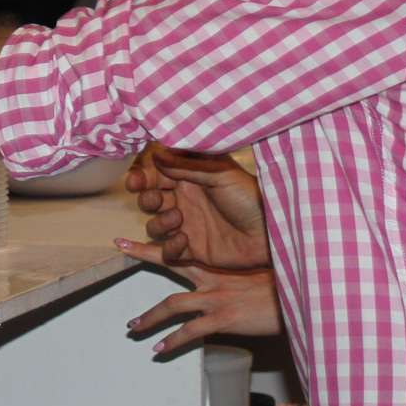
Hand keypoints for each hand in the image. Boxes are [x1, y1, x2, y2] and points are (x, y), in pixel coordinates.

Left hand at [117, 238, 283, 351]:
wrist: (301, 298)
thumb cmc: (281, 290)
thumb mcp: (254, 277)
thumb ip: (233, 279)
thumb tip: (223, 286)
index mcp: (218, 267)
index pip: (179, 251)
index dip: (150, 245)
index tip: (124, 240)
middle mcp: (213, 279)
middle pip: (169, 266)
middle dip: (142, 260)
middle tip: (120, 251)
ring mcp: (217, 298)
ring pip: (173, 306)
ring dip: (149, 318)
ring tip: (133, 327)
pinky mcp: (225, 318)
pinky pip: (192, 331)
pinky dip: (173, 341)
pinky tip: (160, 349)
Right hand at [126, 146, 270, 268]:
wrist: (270, 233)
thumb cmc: (250, 197)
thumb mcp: (219, 173)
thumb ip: (186, 166)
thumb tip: (156, 155)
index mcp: (191, 178)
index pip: (157, 175)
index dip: (143, 178)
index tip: (136, 182)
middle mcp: (186, 201)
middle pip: (150, 200)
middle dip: (148, 200)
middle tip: (158, 200)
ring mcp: (188, 226)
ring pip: (155, 225)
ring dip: (160, 222)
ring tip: (179, 218)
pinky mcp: (193, 251)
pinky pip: (168, 251)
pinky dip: (171, 246)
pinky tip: (185, 240)